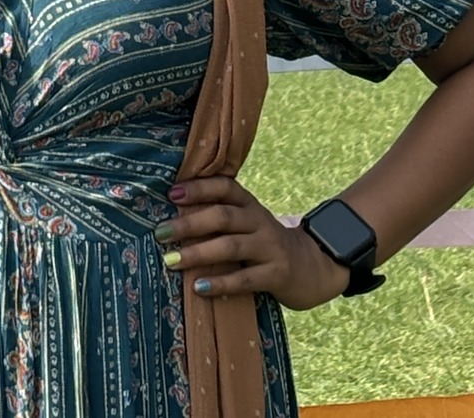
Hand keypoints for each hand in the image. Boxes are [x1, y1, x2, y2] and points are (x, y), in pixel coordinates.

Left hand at [154, 176, 350, 311]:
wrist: (312, 267)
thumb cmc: (265, 244)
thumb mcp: (248, 223)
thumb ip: (221, 218)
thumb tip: (173, 217)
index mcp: (250, 205)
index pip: (225, 186)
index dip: (199, 188)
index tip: (172, 193)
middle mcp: (259, 221)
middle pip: (222, 216)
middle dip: (189, 223)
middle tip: (161, 233)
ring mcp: (270, 247)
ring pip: (230, 246)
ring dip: (198, 253)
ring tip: (171, 260)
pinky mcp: (277, 274)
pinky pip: (245, 279)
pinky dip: (221, 282)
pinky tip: (199, 287)